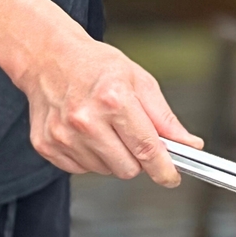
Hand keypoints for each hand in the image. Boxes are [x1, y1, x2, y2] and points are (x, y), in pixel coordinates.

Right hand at [14, 32, 203, 186]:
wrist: (49, 58)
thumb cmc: (96, 66)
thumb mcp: (140, 81)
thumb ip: (165, 118)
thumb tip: (189, 144)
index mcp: (114, 100)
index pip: (147, 148)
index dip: (164, 169)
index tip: (171, 178)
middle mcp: (86, 120)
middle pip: (128, 168)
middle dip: (138, 158)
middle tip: (133, 136)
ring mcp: (62, 135)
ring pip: (105, 171)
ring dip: (113, 157)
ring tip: (106, 127)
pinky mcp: (46, 146)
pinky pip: (81, 169)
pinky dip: (90, 157)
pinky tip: (87, 134)